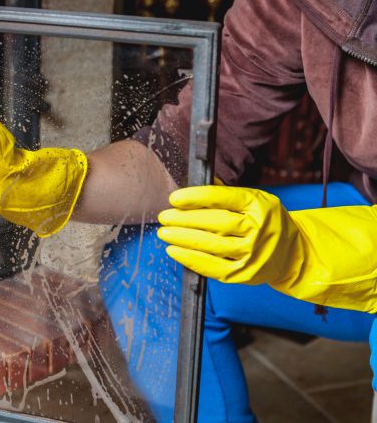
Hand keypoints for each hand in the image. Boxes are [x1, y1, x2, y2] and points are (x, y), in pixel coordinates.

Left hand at [157, 185, 376, 312]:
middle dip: (185, 219)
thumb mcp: (255, 200)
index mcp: (260, 206)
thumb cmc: (266, 222)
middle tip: (163, 216)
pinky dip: (191, 259)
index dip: (197, 197)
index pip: (224, 198)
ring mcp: (252, 254)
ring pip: (212, 245)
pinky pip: (212, 267)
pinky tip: (174, 251)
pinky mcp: (244, 274)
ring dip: (183, 239)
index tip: (175, 198)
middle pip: (216, 222)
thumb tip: (194, 182)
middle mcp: (258, 230)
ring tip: (164, 232)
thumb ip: (226, 193)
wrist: (293, 254)